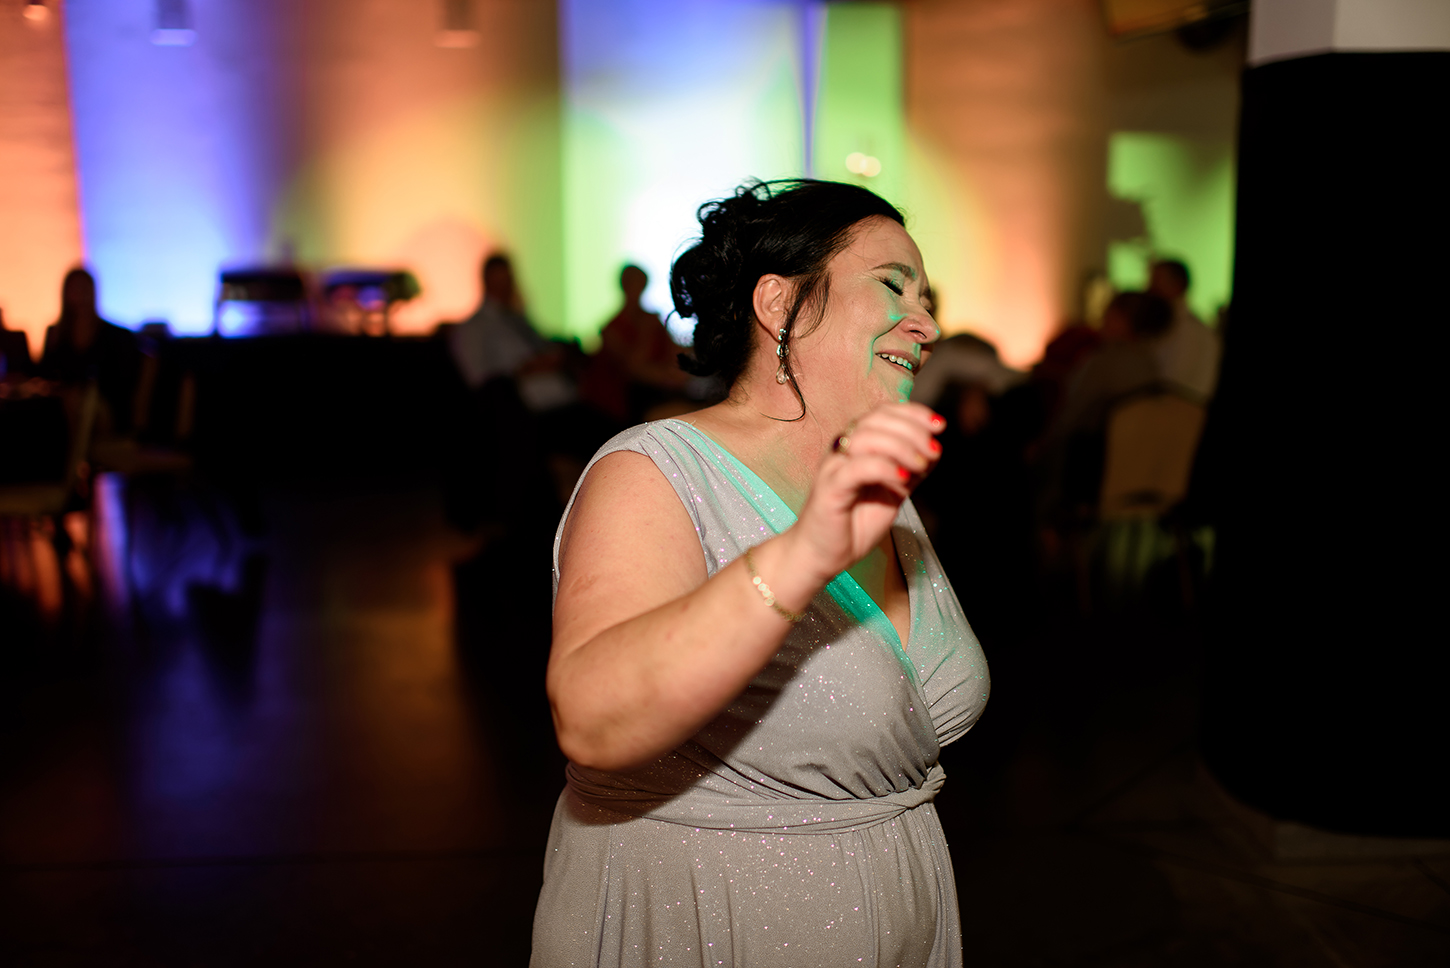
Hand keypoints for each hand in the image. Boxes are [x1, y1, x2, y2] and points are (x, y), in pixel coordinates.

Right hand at [787, 402, 944, 581]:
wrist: (822, 555)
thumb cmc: (853, 524)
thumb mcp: (893, 493)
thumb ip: (910, 471)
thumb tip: (934, 450)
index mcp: (856, 446)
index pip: (883, 413)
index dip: (912, 413)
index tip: (939, 425)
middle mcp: (842, 451)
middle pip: (875, 420)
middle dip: (912, 430)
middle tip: (933, 451)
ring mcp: (833, 467)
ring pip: (866, 438)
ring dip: (901, 447)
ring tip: (921, 466)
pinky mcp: (829, 488)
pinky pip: (856, 468)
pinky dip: (884, 468)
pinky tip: (904, 479)